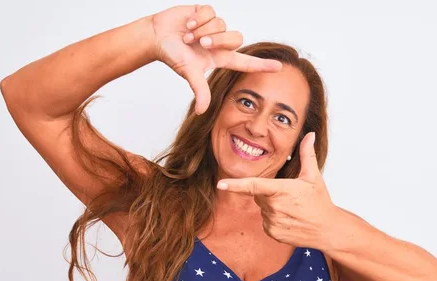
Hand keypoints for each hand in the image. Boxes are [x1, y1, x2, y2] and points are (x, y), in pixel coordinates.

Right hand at [150, 5, 281, 113]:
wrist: (157, 36)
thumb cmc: (173, 56)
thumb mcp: (189, 73)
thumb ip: (199, 91)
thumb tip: (201, 112)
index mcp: (220, 58)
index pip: (246, 62)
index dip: (262, 65)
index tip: (279, 67)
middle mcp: (220, 42)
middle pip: (235, 38)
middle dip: (216, 40)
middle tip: (200, 44)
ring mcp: (214, 27)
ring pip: (221, 24)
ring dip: (203, 30)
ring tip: (188, 35)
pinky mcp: (206, 12)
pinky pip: (210, 12)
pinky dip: (198, 19)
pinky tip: (188, 24)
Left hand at [216, 132, 338, 248]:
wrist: (327, 230)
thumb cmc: (320, 202)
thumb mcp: (314, 177)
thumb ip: (307, 155)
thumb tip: (309, 135)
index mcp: (282, 191)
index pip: (254, 186)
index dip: (235, 185)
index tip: (221, 184)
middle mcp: (275, 207)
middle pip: (259, 195)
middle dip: (269, 193)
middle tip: (289, 196)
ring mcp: (273, 222)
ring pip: (262, 208)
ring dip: (272, 207)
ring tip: (292, 209)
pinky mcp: (272, 233)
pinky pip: (265, 221)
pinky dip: (274, 219)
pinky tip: (289, 219)